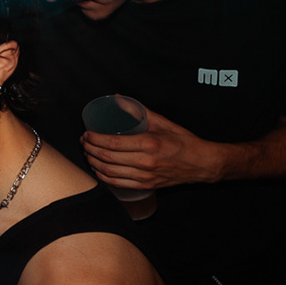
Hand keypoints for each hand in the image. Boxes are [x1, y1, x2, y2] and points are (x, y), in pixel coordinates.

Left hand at [82, 106, 222, 188]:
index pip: (113, 144)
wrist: (202, 164)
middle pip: (107, 159)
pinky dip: (103, 177)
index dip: (95, 139)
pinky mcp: (146, 186)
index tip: (87, 133)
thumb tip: (118, 98)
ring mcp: (145, 177)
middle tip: (84, 142)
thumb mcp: (162, 122)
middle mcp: (145, 162)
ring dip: (93, 163)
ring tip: (87, 153)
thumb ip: (138, 110)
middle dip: (90, 150)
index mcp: (149, 144)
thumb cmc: (183, 142)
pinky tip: (98, 169)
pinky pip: (118, 183)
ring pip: (110, 173)